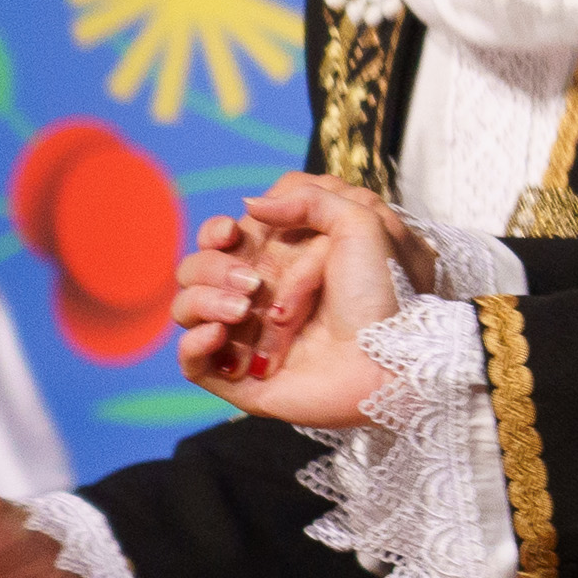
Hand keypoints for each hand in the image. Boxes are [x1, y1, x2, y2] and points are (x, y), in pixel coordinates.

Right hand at [178, 178, 403, 427]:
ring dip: (204, 301)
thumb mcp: (360, 223)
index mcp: (280, 261)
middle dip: (213, 267)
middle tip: (253, 282)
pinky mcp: (240, 379)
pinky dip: (193, 345)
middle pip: (195, 270)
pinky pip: (190, 364)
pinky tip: (218, 335)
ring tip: (243, 309)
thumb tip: (251, 203)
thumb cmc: (384, 292)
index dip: (217, 232)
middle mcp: (258, 297)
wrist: (391, 356)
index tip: (232, 232)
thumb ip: (309, 197)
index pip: (221, 240)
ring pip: (186, 310)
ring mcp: (246, 337)